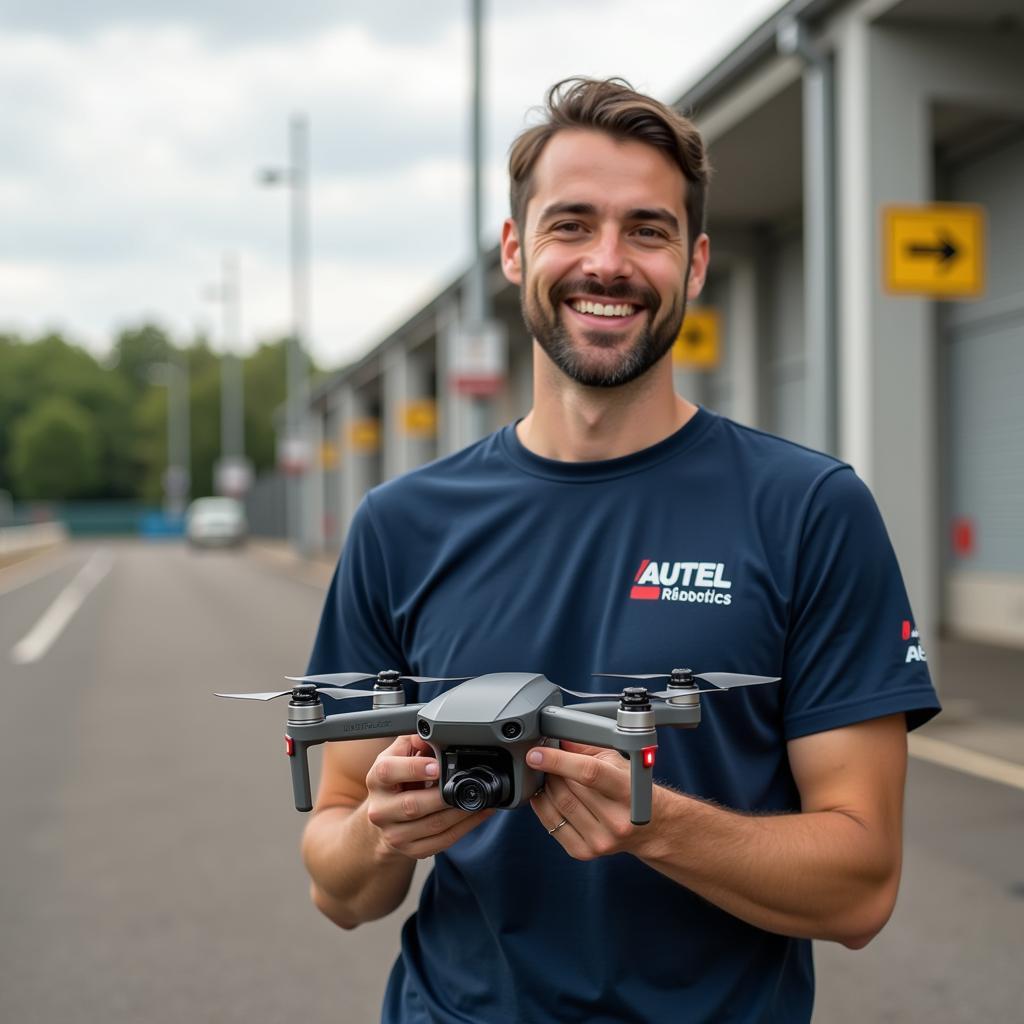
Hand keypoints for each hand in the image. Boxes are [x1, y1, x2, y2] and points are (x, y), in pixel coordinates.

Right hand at [364, 734, 493, 858]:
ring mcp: (395, 834)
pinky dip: (465, 826)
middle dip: (444, 795)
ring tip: (479, 797)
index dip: (414, 768)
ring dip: (461, 811)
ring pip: (433, 825)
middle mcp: (381, 810)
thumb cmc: (394, 782)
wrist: (382, 820)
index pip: (389, 772)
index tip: (437, 766)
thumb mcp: (396, 756)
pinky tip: (477, 813)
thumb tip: (427, 732)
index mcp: (377, 780)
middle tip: (465, 784)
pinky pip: (443, 841)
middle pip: (413, 805)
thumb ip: (412, 740)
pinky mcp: (411, 850)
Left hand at [528, 741, 646, 859]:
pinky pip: (551, 825)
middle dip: (551, 771)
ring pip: (558, 806)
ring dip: (547, 787)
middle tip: (549, 761)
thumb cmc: (634, 789)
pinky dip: (543, 806)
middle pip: (567, 789)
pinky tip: (547, 795)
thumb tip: (557, 738)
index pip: (589, 773)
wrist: (652, 827)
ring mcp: (601, 840)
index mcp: (629, 792)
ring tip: (551, 777)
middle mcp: (617, 820)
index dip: (558, 761)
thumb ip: (588, 748)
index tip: (536, 754)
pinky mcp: (585, 852)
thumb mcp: (619, 762)